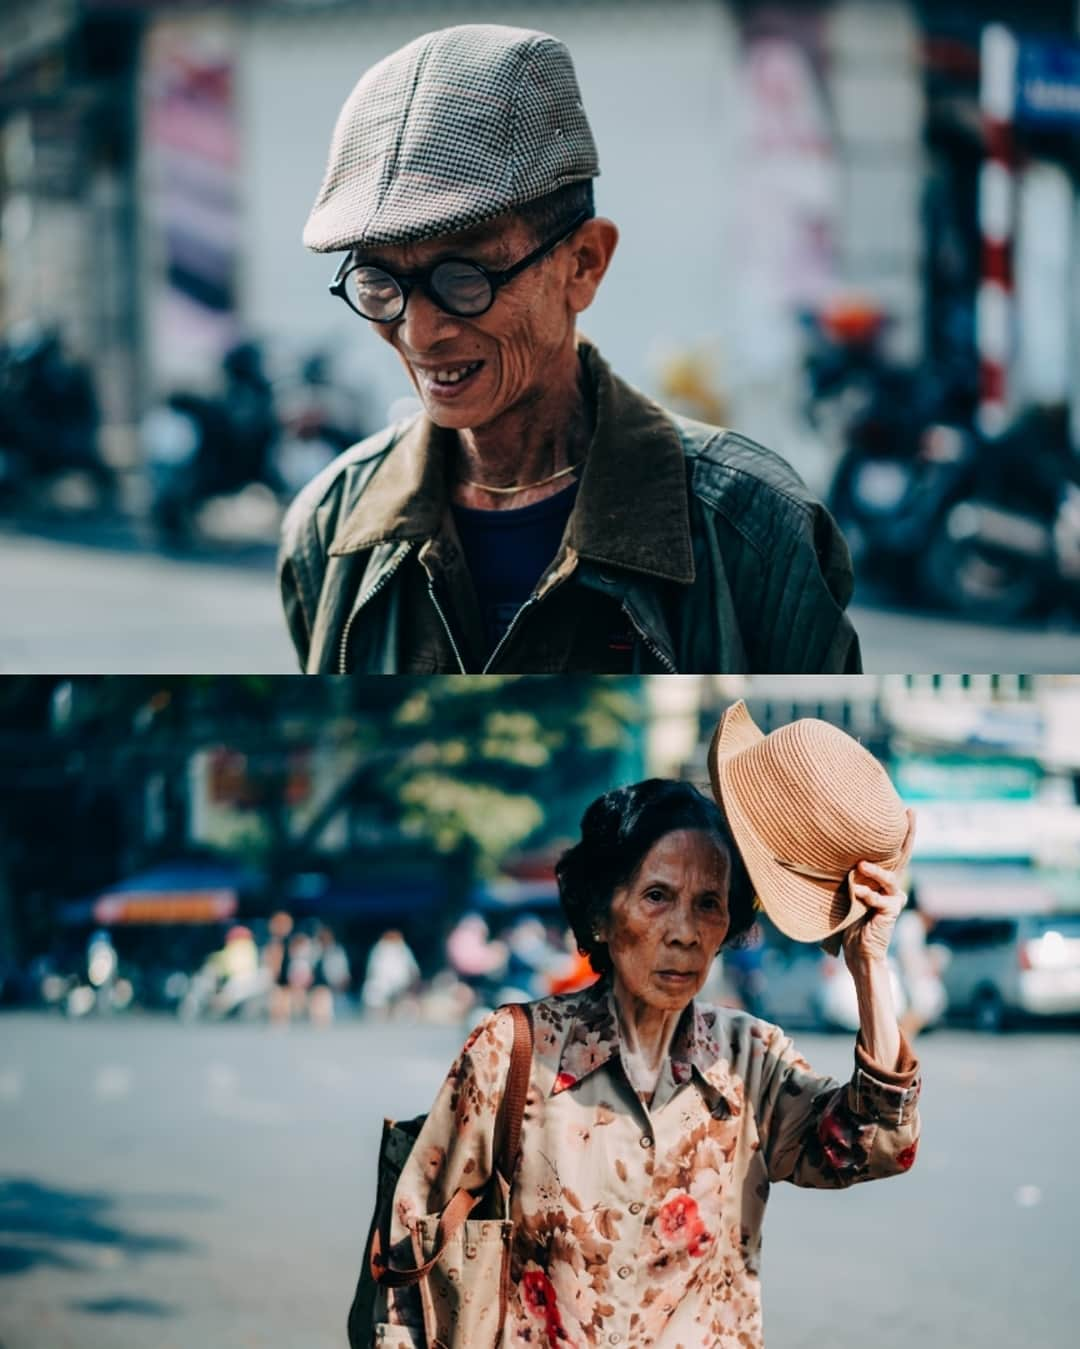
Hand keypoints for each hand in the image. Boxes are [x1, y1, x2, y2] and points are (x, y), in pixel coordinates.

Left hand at [841, 809, 914, 971]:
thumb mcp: (845, 892)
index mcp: (880, 878)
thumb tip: (823, 850)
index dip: (902, 831)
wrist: (859, 951)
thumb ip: (846, 875)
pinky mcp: (891, 913)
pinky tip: (859, 894)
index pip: (893, 852)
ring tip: (861, 866)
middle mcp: (891, 886)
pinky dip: (869, 896)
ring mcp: (893, 899)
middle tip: (909, 814)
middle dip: (907, 835)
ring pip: (888, 879)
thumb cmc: (847, 919)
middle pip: (903, 857)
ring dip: (874, 872)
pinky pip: (881, 900)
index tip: (907, 809)